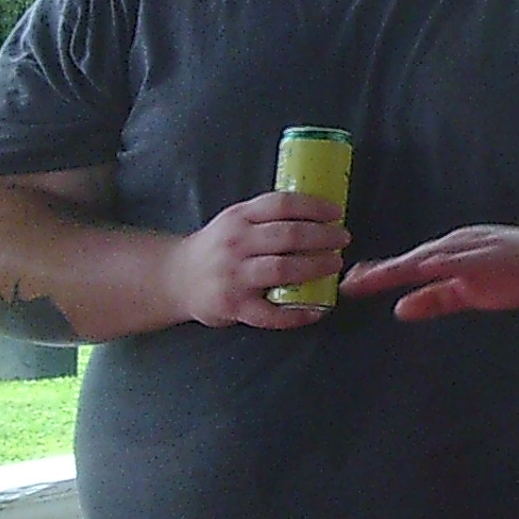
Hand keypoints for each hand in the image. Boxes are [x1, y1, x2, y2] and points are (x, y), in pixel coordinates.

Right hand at [167, 192, 348, 328]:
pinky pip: (270, 313)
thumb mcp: (237, 221)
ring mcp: (234, 276)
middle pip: (288, 236)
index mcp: (239, 218)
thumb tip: (321, 213)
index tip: (336, 212)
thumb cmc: (218, 246)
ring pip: (283, 269)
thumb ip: (269, 216)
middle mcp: (236, 244)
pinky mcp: (233, 306)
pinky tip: (316, 310)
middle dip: (323, 237)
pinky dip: (296, 314)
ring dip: (315, 267)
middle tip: (342, 239)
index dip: (314, 207)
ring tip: (334, 264)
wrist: (176, 277)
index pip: (282, 204)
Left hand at [342, 224, 518, 321]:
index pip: (409, 264)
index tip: (349, 284)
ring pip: (433, 255)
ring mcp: (476, 246)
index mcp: (450, 253)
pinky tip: (424, 267)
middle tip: (350, 283)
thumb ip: (435, 299)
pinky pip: (464, 258)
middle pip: (414, 258)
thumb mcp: (470, 291)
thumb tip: (399, 310)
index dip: (380, 274)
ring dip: (404, 265)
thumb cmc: (517, 272)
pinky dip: (443, 262)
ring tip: (376, 276)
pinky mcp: (494, 253)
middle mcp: (457, 245)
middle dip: (383, 271)